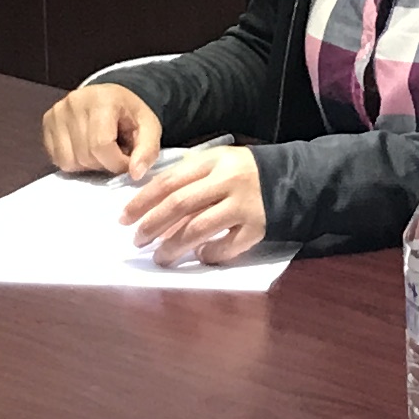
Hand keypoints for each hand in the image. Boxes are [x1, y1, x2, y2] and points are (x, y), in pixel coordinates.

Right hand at [42, 80, 162, 181]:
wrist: (110, 97)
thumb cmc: (130, 114)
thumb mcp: (149, 128)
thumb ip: (147, 151)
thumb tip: (135, 174)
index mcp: (102, 99)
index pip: (101, 145)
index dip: (116, 162)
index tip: (127, 161)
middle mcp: (74, 102)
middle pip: (85, 155)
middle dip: (104, 164)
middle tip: (114, 153)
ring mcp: (57, 112)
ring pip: (69, 161)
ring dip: (88, 165)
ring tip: (100, 150)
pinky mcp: (46, 121)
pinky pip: (57, 159)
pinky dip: (73, 161)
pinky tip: (85, 148)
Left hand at [120, 145, 264, 266]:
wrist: (294, 178)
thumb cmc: (244, 173)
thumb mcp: (217, 163)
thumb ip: (188, 179)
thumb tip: (151, 208)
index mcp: (213, 161)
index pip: (169, 181)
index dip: (142, 201)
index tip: (124, 219)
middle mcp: (227, 180)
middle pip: (180, 204)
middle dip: (152, 225)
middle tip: (137, 241)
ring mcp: (244, 205)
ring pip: (199, 228)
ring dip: (174, 245)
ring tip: (160, 257)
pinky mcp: (258, 227)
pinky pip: (228, 246)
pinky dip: (211, 253)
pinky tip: (201, 255)